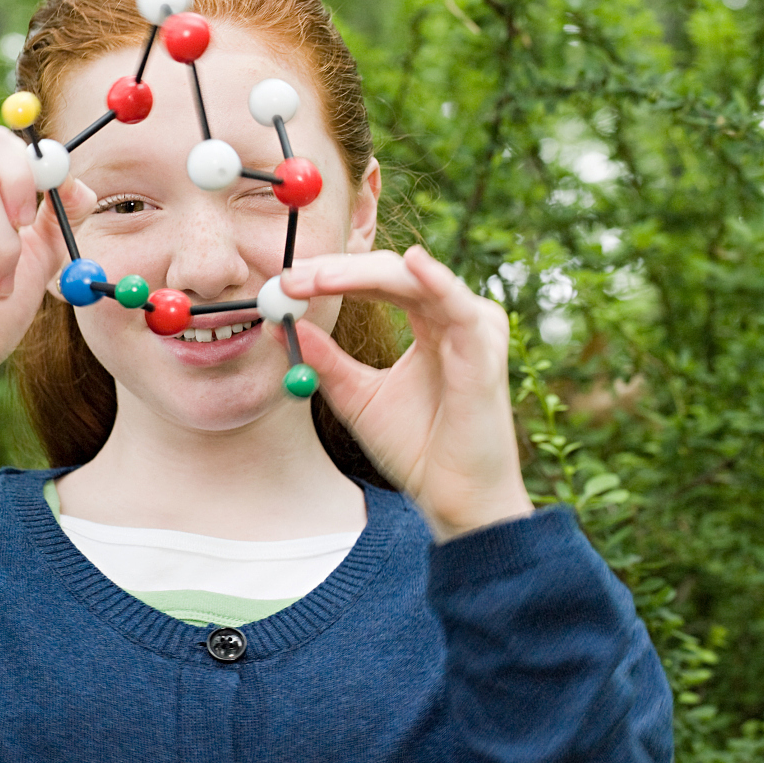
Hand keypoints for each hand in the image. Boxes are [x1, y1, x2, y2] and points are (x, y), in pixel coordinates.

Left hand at [279, 245, 531, 541]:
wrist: (455, 500)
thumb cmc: (417, 448)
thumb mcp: (356, 396)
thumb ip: (324, 359)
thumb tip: (279, 324)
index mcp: (430, 323)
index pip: (377, 282)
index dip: (331, 276)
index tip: (284, 283)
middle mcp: (454, 317)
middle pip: (391, 273)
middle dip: (337, 271)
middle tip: (290, 278)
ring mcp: (474, 329)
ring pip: (414, 281)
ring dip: (362, 274)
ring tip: (316, 279)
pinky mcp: (484, 350)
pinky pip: (459, 307)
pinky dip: (435, 281)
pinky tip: (413, 262)